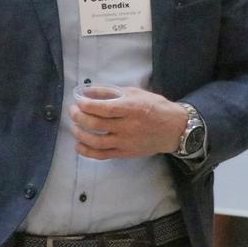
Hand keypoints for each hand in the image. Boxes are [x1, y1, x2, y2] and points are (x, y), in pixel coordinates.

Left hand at [69, 86, 187, 159]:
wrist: (174, 129)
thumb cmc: (155, 106)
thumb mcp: (135, 93)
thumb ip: (111, 92)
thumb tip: (88, 91)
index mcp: (132, 108)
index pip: (104, 108)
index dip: (87, 105)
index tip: (78, 101)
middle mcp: (128, 127)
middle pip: (96, 124)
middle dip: (79, 117)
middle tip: (73, 111)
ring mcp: (126, 142)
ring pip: (96, 142)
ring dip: (80, 134)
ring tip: (74, 126)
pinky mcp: (125, 153)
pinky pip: (102, 155)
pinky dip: (87, 151)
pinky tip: (79, 144)